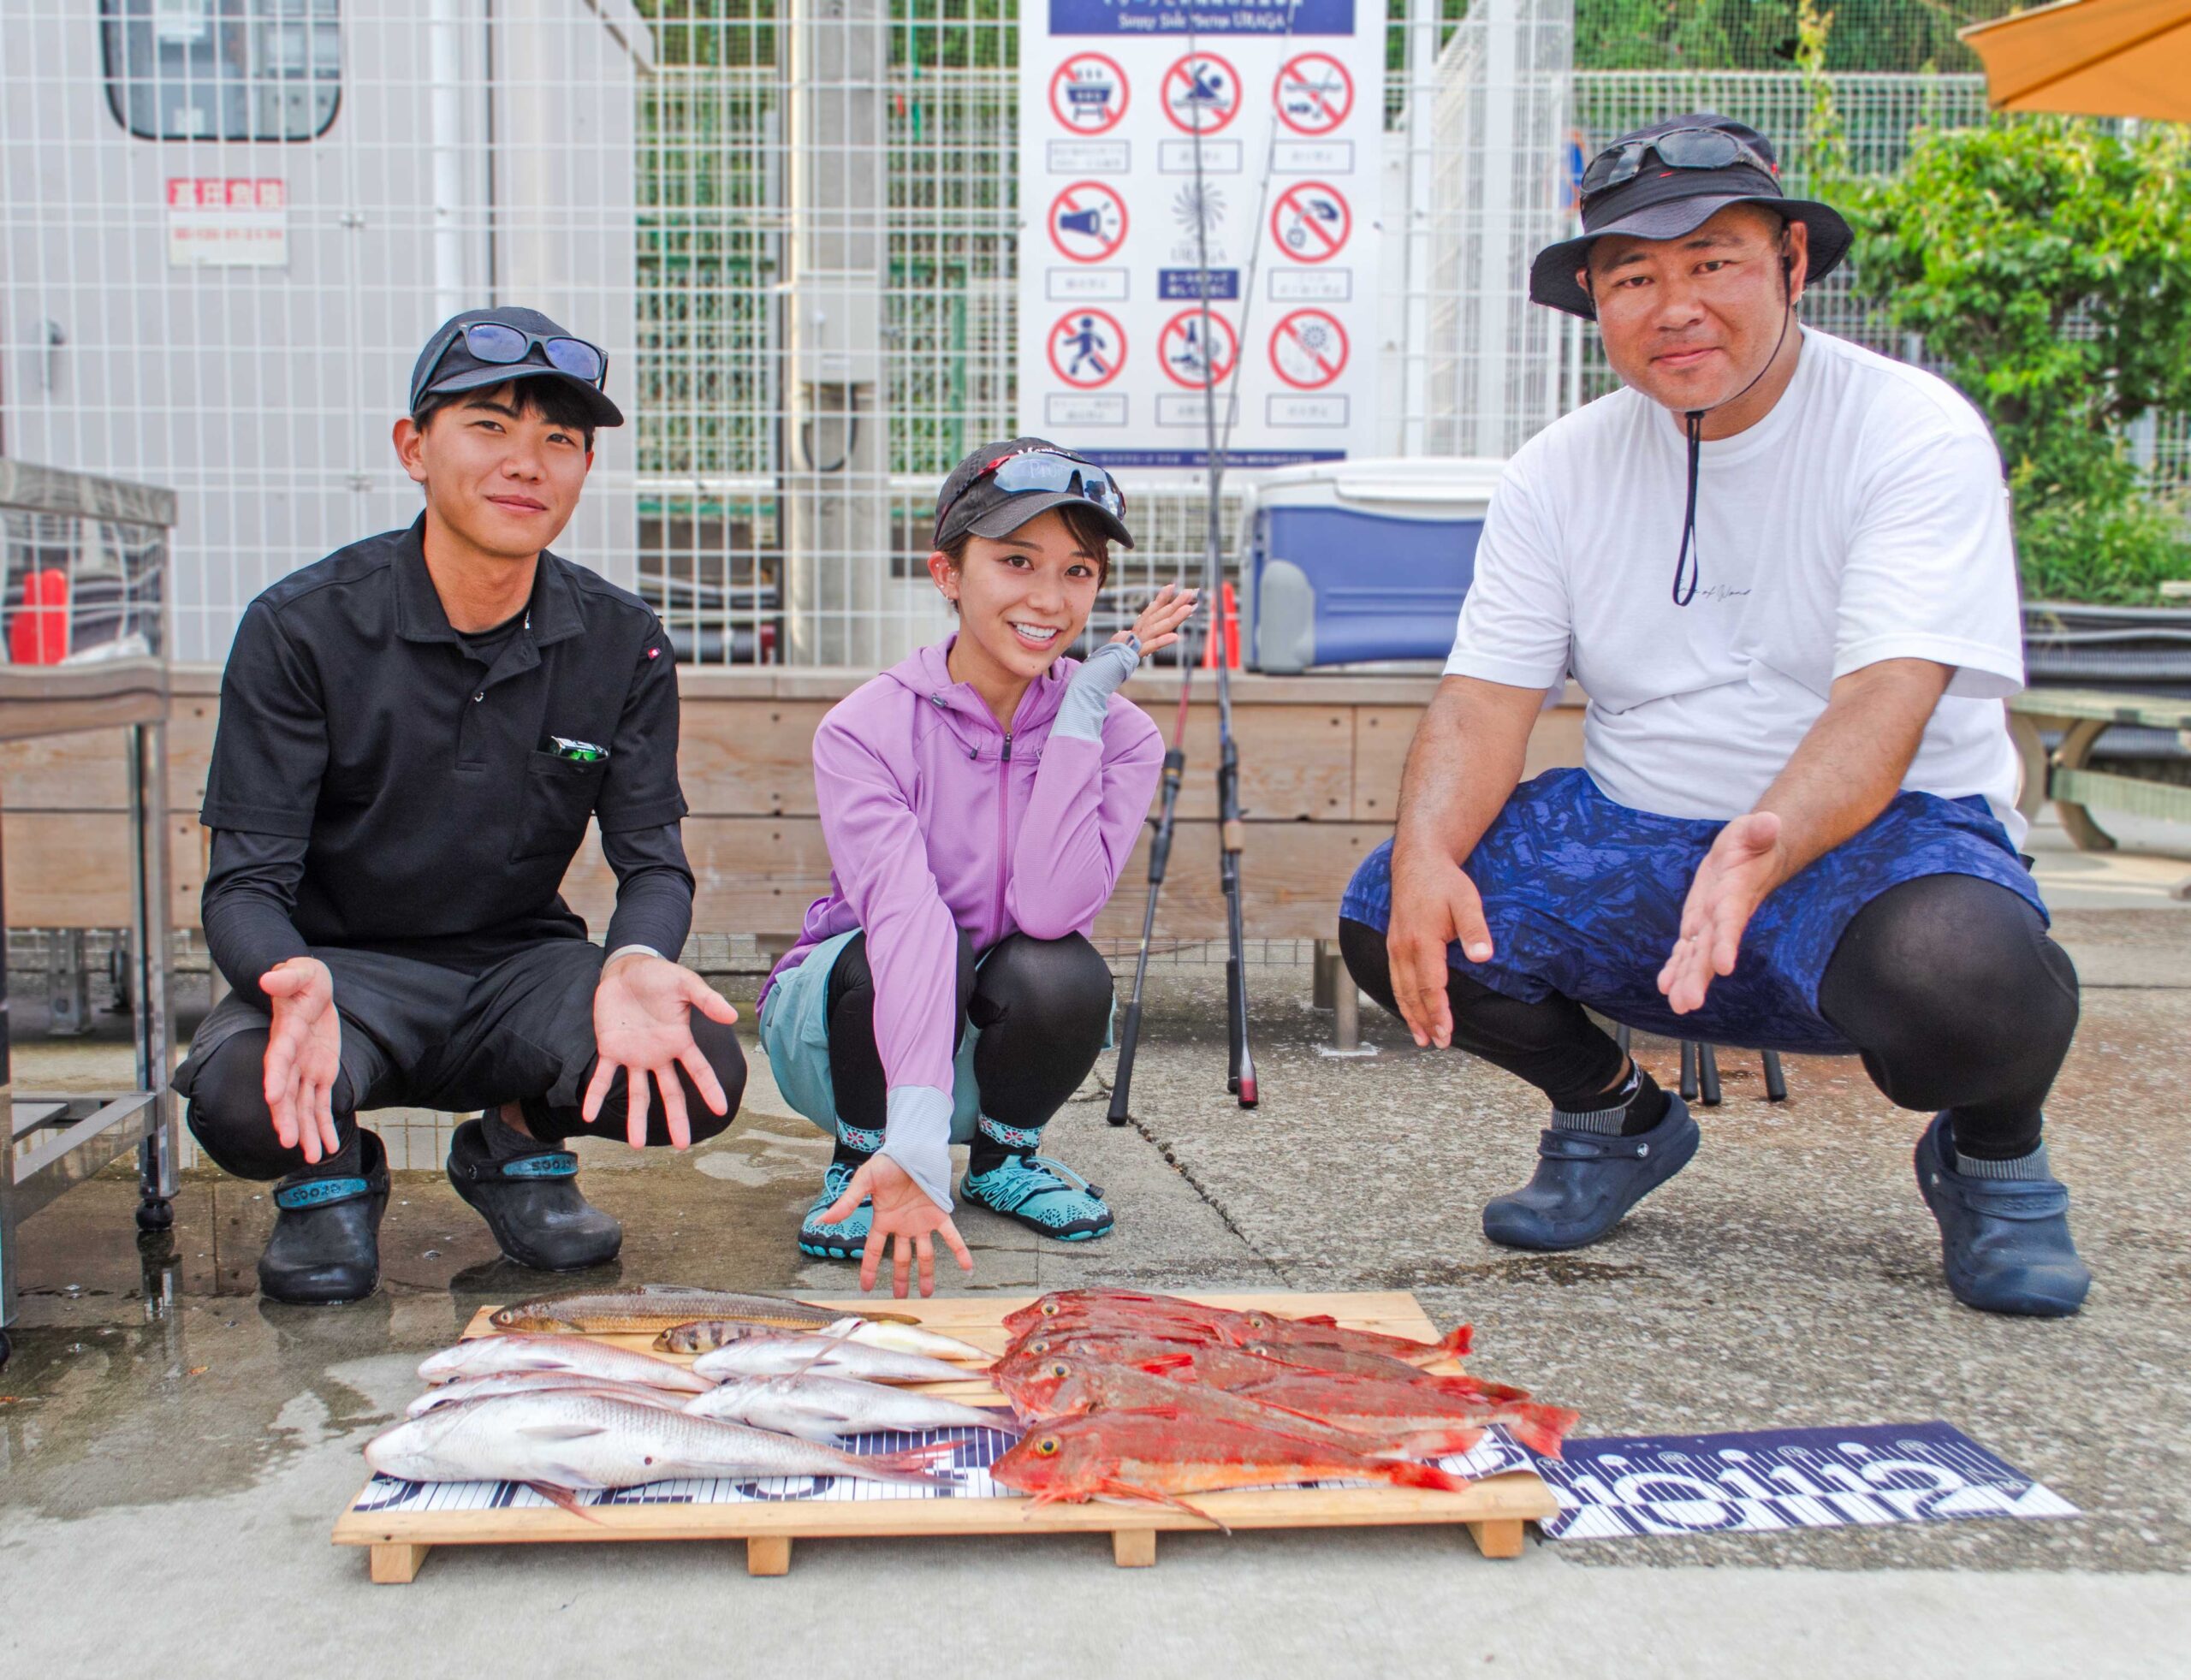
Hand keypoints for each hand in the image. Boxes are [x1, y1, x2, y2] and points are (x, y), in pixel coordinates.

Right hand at [260, 958, 342, 1164]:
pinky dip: (324, 1125)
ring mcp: (304, 1069)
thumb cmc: (303, 979)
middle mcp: (291, 1058)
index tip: (272, 1097)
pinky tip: (326, 1148)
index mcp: (285, 1034)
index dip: (274, 1077)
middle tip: (288, 1142)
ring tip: (311, 1156)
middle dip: (287, 1117)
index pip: (278, 1058)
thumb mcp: (301, 971)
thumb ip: (286, 976)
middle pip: (286, 1092)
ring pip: (303, 1105)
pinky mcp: (319, 1074)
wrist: (309, 990)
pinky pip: (321, 1104)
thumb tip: (268, 977)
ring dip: (306, 1131)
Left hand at [582, 953, 739, 1148]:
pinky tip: (589, 1115)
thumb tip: (733, 1015)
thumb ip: (707, 1000)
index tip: (722, 1111)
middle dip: (677, 1118)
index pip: (698, 1070)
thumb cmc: (660, 976)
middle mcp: (659, 1055)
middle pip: (670, 1093)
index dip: (709, 1090)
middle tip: (683, 1145)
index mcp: (679, 1041)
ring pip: (638, 1093)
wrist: (627, 969)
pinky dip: (595, 1096)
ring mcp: (634, 1055)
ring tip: (636, 1145)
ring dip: (636, 1118)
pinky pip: (602, 1078)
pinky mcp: (610, 1049)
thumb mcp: (686, 984)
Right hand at [822, 1153, 973, 1299]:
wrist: (911, 1147)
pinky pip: (951, 1236)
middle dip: (901, 1278)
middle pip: (902, 1257)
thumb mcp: (863, 1183)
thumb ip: (846, 1204)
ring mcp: (922, 1221)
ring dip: (927, 1273)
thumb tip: (821, 1221)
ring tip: (927, 1293)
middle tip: (900, 1297)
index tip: (866, 1288)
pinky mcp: (939, 1213)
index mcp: (884, 1220)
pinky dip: (960, 1251)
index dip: (870, 1269)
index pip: (875, 1250)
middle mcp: (903, 1225)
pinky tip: (967, 1267)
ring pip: (925, 1253)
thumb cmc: (886, 1163)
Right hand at [1115, 583, 1198, 658]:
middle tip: (1189, 593)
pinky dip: (1162, 641)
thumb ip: (1151, 625)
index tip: (1172, 586)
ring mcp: (1140, 640)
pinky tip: (1175, 637)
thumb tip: (1166, 616)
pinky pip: (1152, 646)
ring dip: (1174, 618)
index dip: (1163, 597)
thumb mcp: (1139, 634)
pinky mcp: (1138, 652)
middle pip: (1160, 615)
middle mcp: (1141, 629)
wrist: (1108, 661)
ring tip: (1188, 609)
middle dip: (1175, 604)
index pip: (1154, 608)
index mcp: (1141, 624)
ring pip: (1158, 627)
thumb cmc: (1126, 647)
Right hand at [1385, 839, 1493, 1048]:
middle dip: (1424, 1021)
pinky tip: (1409, 1010)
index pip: (1430, 986)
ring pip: (1399, 989)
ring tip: (1420, 1038)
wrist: (1417, 861)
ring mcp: (1394, 946)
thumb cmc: (1444, 882)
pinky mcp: (1393, 944)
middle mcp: (1402, 947)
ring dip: (1410, 1015)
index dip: (1439, 1012)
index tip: (1447, 1033)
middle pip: (1412, 994)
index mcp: (1421, 941)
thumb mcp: (1466, 900)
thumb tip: (1484, 956)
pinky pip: (1395, 979)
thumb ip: (1475, 930)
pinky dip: (1402, 999)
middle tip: (1438, 1044)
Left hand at [1658, 811, 1786, 1014]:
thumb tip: (1770, 821)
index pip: (1730, 922)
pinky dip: (1676, 966)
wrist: (1752, 852)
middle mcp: (1723, 916)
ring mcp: (1709, 923)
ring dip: (1686, 979)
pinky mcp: (1698, 923)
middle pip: (1709, 950)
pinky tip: (1666, 987)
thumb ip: (1760, 830)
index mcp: (1736, 895)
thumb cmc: (1754, 841)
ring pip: (1696, 956)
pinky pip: (1685, 949)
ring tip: (1678, 1005)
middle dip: (1699, 976)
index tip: (1723, 967)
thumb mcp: (1754, 829)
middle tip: (1687, 1003)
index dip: (1726, 943)